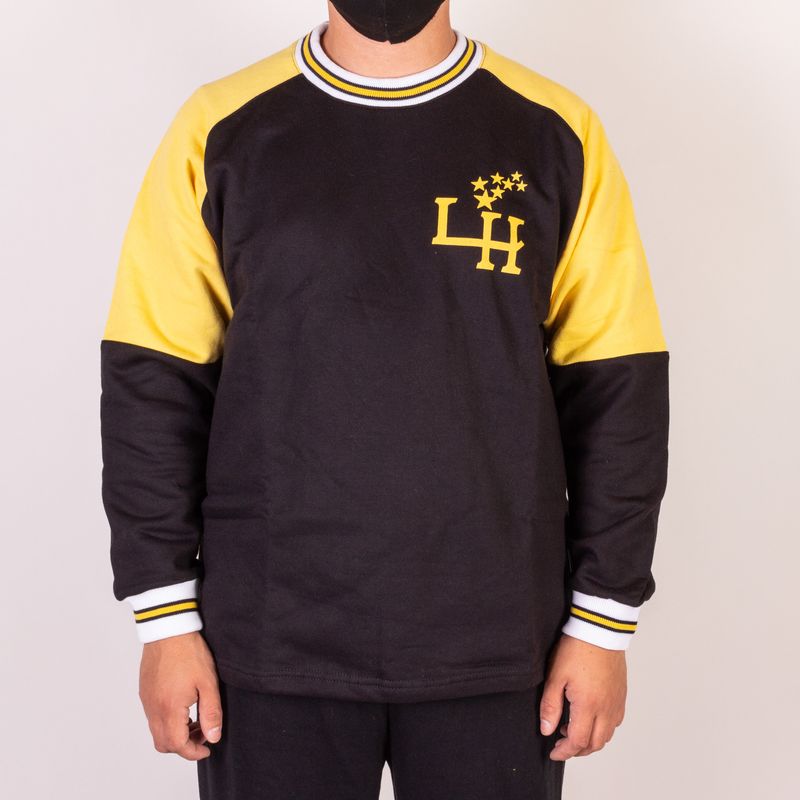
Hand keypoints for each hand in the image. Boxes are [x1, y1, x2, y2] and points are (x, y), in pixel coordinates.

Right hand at [138, 631, 221, 760]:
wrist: (169, 628)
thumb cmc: (189, 652)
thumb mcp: (208, 682)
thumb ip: (211, 712)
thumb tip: (213, 737)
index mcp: (169, 708)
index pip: (177, 745)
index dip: (193, 752)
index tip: (207, 747)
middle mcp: (153, 708)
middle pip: (163, 743)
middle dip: (184, 745)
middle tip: (202, 732)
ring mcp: (147, 700)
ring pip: (156, 731)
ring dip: (175, 732)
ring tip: (195, 718)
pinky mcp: (145, 691)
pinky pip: (152, 716)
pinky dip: (167, 721)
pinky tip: (183, 706)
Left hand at [539, 633, 626, 760]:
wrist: (599, 629)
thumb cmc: (576, 648)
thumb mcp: (556, 675)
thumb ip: (550, 705)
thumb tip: (547, 729)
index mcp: (588, 705)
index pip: (578, 741)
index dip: (564, 751)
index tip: (554, 752)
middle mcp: (607, 708)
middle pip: (595, 743)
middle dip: (578, 750)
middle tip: (562, 744)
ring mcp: (616, 702)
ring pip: (608, 734)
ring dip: (591, 739)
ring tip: (572, 728)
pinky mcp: (621, 694)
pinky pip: (616, 721)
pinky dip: (603, 728)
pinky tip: (590, 717)